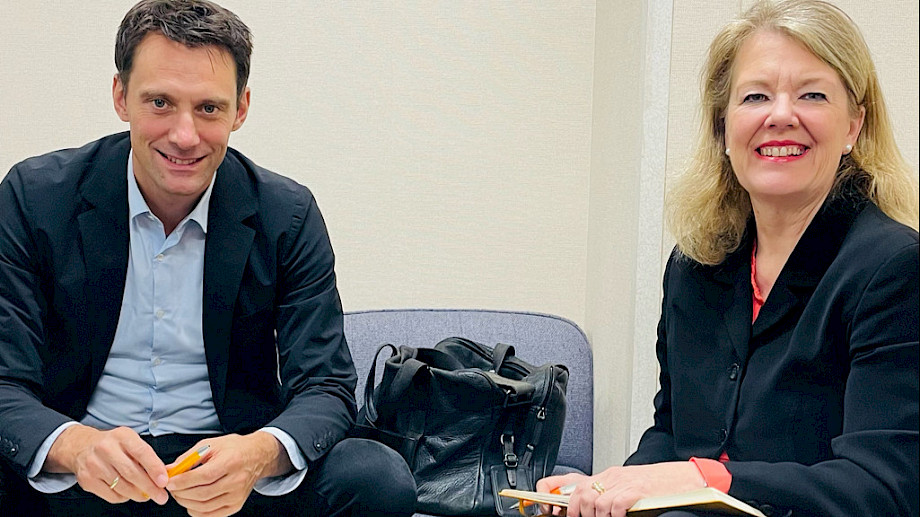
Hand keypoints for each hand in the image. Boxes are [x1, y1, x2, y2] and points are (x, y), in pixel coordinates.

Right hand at [45, 425, 168, 504]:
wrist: (83, 447)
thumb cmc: (113, 445)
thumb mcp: (130, 441)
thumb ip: (145, 456)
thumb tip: (161, 476)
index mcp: (122, 436)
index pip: (142, 453)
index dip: (154, 468)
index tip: (164, 482)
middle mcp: (107, 449)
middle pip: (132, 473)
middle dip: (150, 488)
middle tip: (161, 496)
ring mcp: (95, 465)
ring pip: (123, 487)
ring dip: (138, 494)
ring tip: (146, 495)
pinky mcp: (87, 480)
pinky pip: (112, 495)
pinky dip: (124, 497)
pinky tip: (128, 492)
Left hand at [166, 431, 291, 516]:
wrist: (257, 456)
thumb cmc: (234, 448)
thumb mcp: (211, 445)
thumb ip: (189, 458)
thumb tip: (170, 470)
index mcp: (231, 462)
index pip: (204, 476)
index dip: (184, 481)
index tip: (170, 482)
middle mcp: (236, 481)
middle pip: (202, 493)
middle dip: (181, 493)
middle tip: (172, 488)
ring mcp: (237, 496)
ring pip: (204, 506)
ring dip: (186, 502)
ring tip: (180, 493)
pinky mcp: (236, 506)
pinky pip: (211, 514)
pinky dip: (196, 511)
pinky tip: (191, 502)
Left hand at [540, 462, 704, 516]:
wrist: (683, 480)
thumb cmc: (657, 487)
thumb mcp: (627, 487)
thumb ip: (609, 495)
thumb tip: (590, 510)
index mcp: (608, 476)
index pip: (576, 485)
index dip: (563, 501)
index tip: (559, 514)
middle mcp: (613, 477)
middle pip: (581, 494)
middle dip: (577, 513)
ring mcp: (624, 483)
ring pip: (595, 502)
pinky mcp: (636, 491)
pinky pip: (615, 505)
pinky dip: (612, 516)